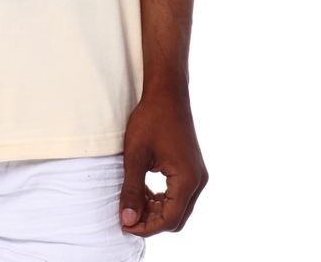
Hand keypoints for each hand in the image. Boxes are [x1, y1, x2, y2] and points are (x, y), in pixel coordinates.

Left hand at [119, 86, 207, 236]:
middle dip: (151, 221)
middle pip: (176, 218)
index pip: (169, 219)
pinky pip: (179, 194)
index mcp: (187, 180)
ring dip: (156, 210)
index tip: (124, 224)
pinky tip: (143, 190)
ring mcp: (198, 175)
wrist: (167, 93)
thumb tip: (127, 220)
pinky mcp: (192, 168)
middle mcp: (198, 181)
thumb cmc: (150, 120)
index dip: (145, 227)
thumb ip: (131, 189)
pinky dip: (162, 198)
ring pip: (179, 208)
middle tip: (126, 215)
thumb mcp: (135, 155)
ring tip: (132, 201)